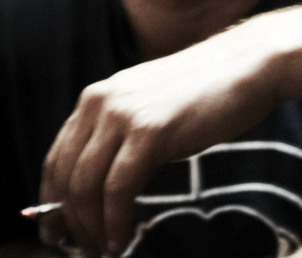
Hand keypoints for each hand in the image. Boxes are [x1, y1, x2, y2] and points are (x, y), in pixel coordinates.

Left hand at [37, 20, 280, 256]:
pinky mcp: (150, 131)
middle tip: (81, 251)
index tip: (57, 231)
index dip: (51, 201)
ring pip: (86, 186)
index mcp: (97, 97)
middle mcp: (101, 102)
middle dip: (68, 222)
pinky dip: (115, 222)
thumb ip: (124, 133)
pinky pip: (117, 189)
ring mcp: (124, 114)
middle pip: (65, 176)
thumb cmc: (209, 90)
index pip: (57, 158)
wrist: (250, 63)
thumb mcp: (152, 106)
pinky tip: (122, 240)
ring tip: (104, 251)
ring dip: (90, 229)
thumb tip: (106, 180)